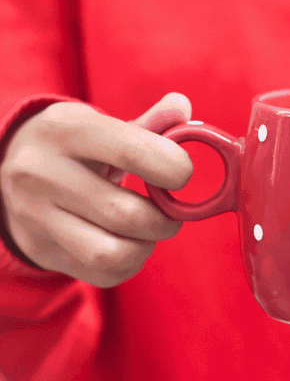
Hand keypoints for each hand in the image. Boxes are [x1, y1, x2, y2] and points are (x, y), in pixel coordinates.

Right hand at [0, 93, 192, 286]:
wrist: (12, 171)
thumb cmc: (76, 147)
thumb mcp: (103, 125)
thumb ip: (149, 121)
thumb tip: (182, 106)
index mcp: (64, 130)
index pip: (128, 150)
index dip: (171, 167)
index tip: (182, 174)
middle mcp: (41, 172)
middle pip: (124, 213)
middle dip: (163, 219)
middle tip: (171, 213)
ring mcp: (36, 216)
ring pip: (111, 253)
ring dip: (145, 246)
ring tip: (149, 230)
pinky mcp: (41, 250)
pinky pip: (102, 273)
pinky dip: (129, 263)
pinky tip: (127, 243)